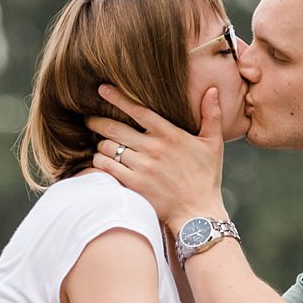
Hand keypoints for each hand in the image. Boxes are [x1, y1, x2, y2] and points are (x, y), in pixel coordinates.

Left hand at [89, 85, 228, 227]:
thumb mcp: (213, 144)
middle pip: (114, 128)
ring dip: (100, 143)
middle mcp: (153, 148)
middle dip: (97, 121)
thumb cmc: (206, 178)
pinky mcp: (134, 185)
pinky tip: (100, 160)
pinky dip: (99, 161)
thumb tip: (212, 89)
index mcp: (169, 134)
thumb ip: (211, 115)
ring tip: (99, 143)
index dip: (117, 97)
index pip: (137, 110)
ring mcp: (142, 167)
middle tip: (89, 119)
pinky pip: (106, 167)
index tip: (102, 89)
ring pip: (107, 147)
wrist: (199, 213)